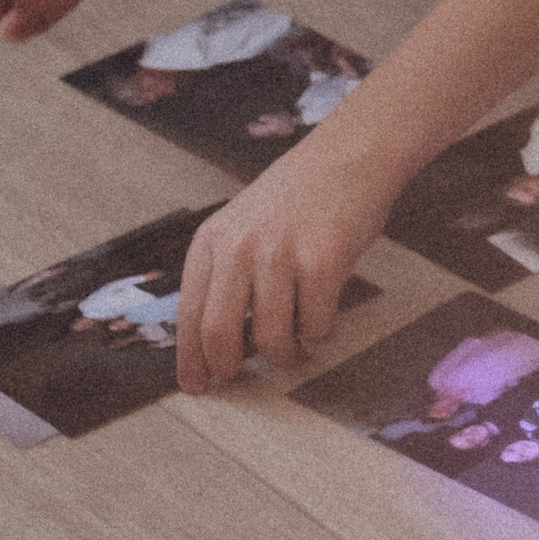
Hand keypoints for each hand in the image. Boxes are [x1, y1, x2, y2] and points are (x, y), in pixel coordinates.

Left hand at [175, 129, 388, 389]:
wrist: (349, 154)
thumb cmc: (298, 195)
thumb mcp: (243, 223)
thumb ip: (225, 271)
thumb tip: (211, 343)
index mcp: (213, 239)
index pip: (189, 314)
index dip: (191, 359)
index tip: (196, 385)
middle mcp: (239, 246)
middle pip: (219, 335)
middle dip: (230, 368)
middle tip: (243, 377)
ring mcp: (280, 253)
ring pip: (271, 340)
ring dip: (285, 354)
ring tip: (295, 343)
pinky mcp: (322, 261)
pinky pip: (315, 327)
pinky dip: (321, 334)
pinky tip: (324, 317)